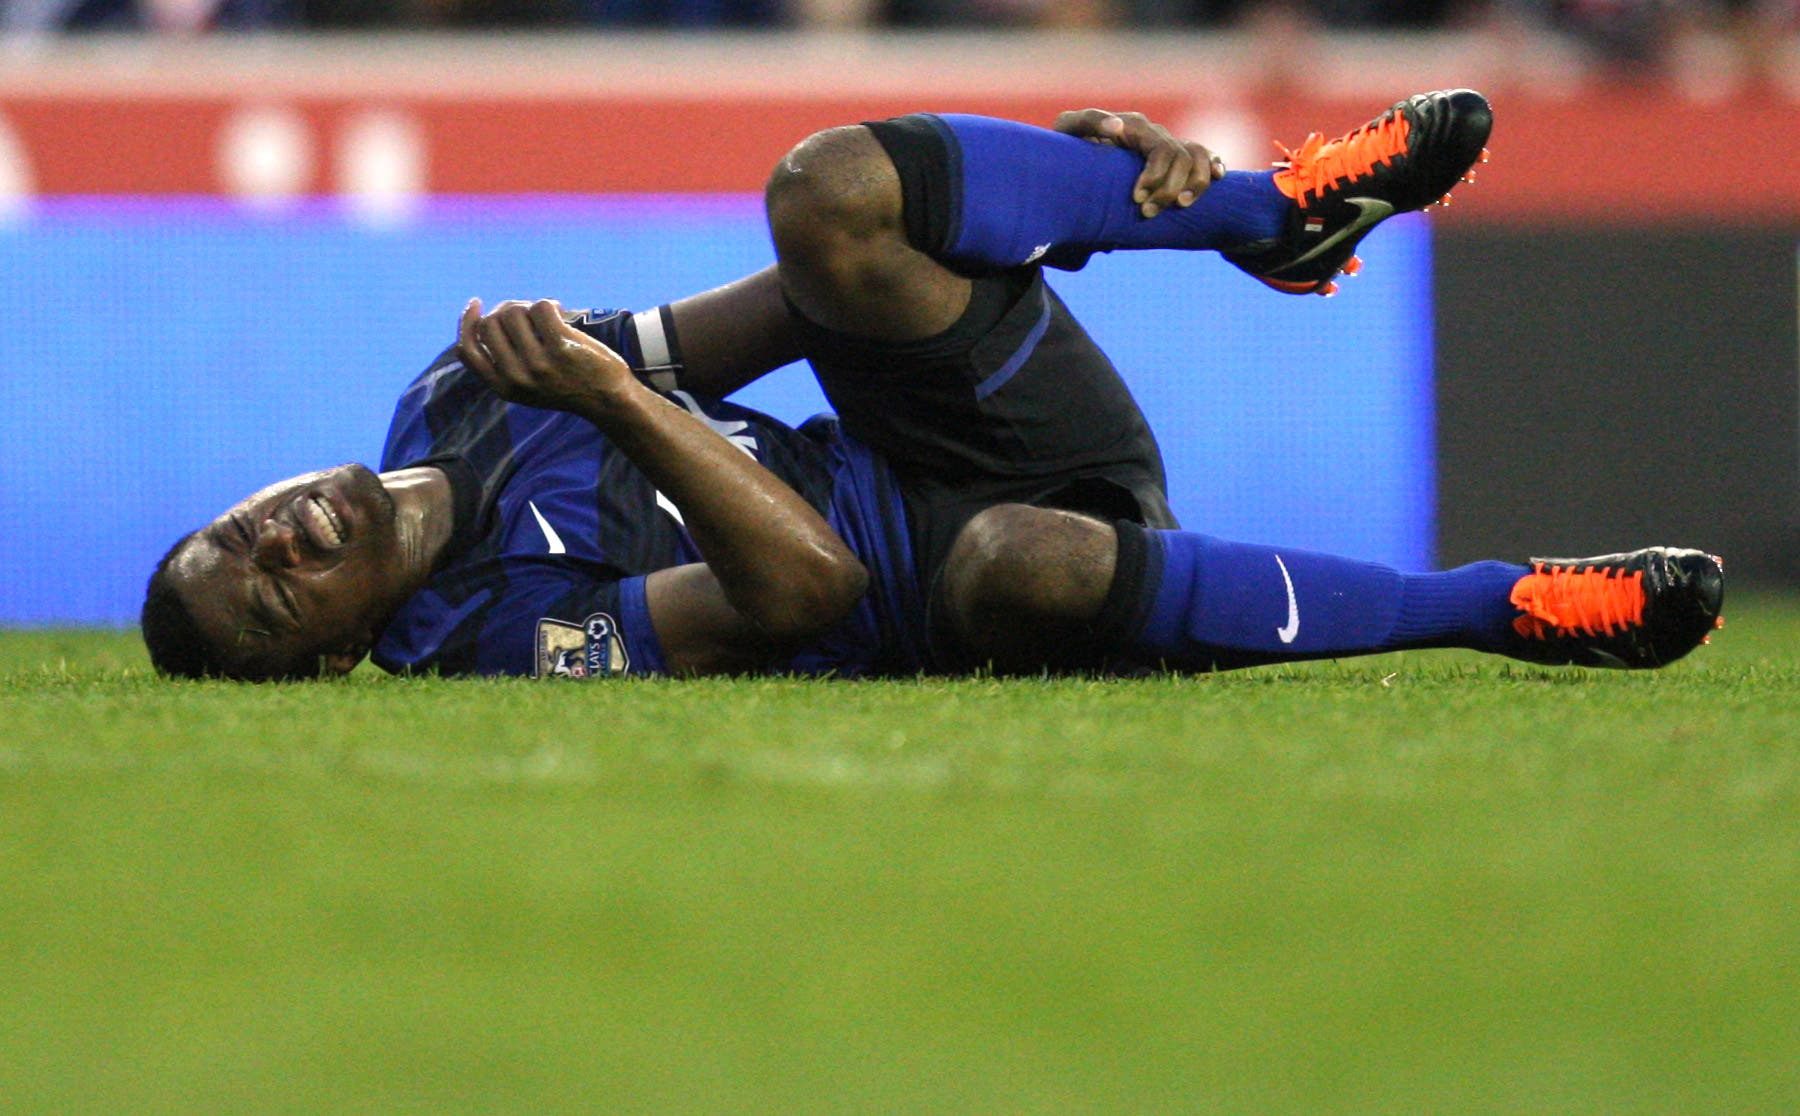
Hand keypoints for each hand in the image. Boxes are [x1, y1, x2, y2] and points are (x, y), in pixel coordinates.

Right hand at [457, 298, 635, 413]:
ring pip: (515, 312)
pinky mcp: (562, 347)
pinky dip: (550, 304)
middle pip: (490, 323)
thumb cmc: (567, 386)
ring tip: (547, 315)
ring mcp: (539, 363)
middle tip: (526, 312)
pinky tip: (560, 312)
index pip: (468, 350)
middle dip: (507, 310)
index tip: (476, 304)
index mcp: (503, 387)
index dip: (466, 322)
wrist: (608, 399)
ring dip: (531, 306)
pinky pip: (542, 307)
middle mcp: (517, 377)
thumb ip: (503, 362)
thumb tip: (485, 316)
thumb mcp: (527, 386)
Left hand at [1053, 108, 1224, 218]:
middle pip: (1181, 158)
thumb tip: (1118, 128)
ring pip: (1197, 157)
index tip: (1137, 199)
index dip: (1155, 176)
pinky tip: (1219, 177)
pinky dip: (1213, 165)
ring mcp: (1165, 143)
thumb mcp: (1069, 129)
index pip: (1161, 150)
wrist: (1068, 156)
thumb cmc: (1068, 144)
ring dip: (1195, 184)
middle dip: (1169, 189)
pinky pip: (1202, 156)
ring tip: (1181, 206)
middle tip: (1147, 213)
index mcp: (1134, 126)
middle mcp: (1154, 133)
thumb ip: (1089, 122)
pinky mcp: (1171, 157)